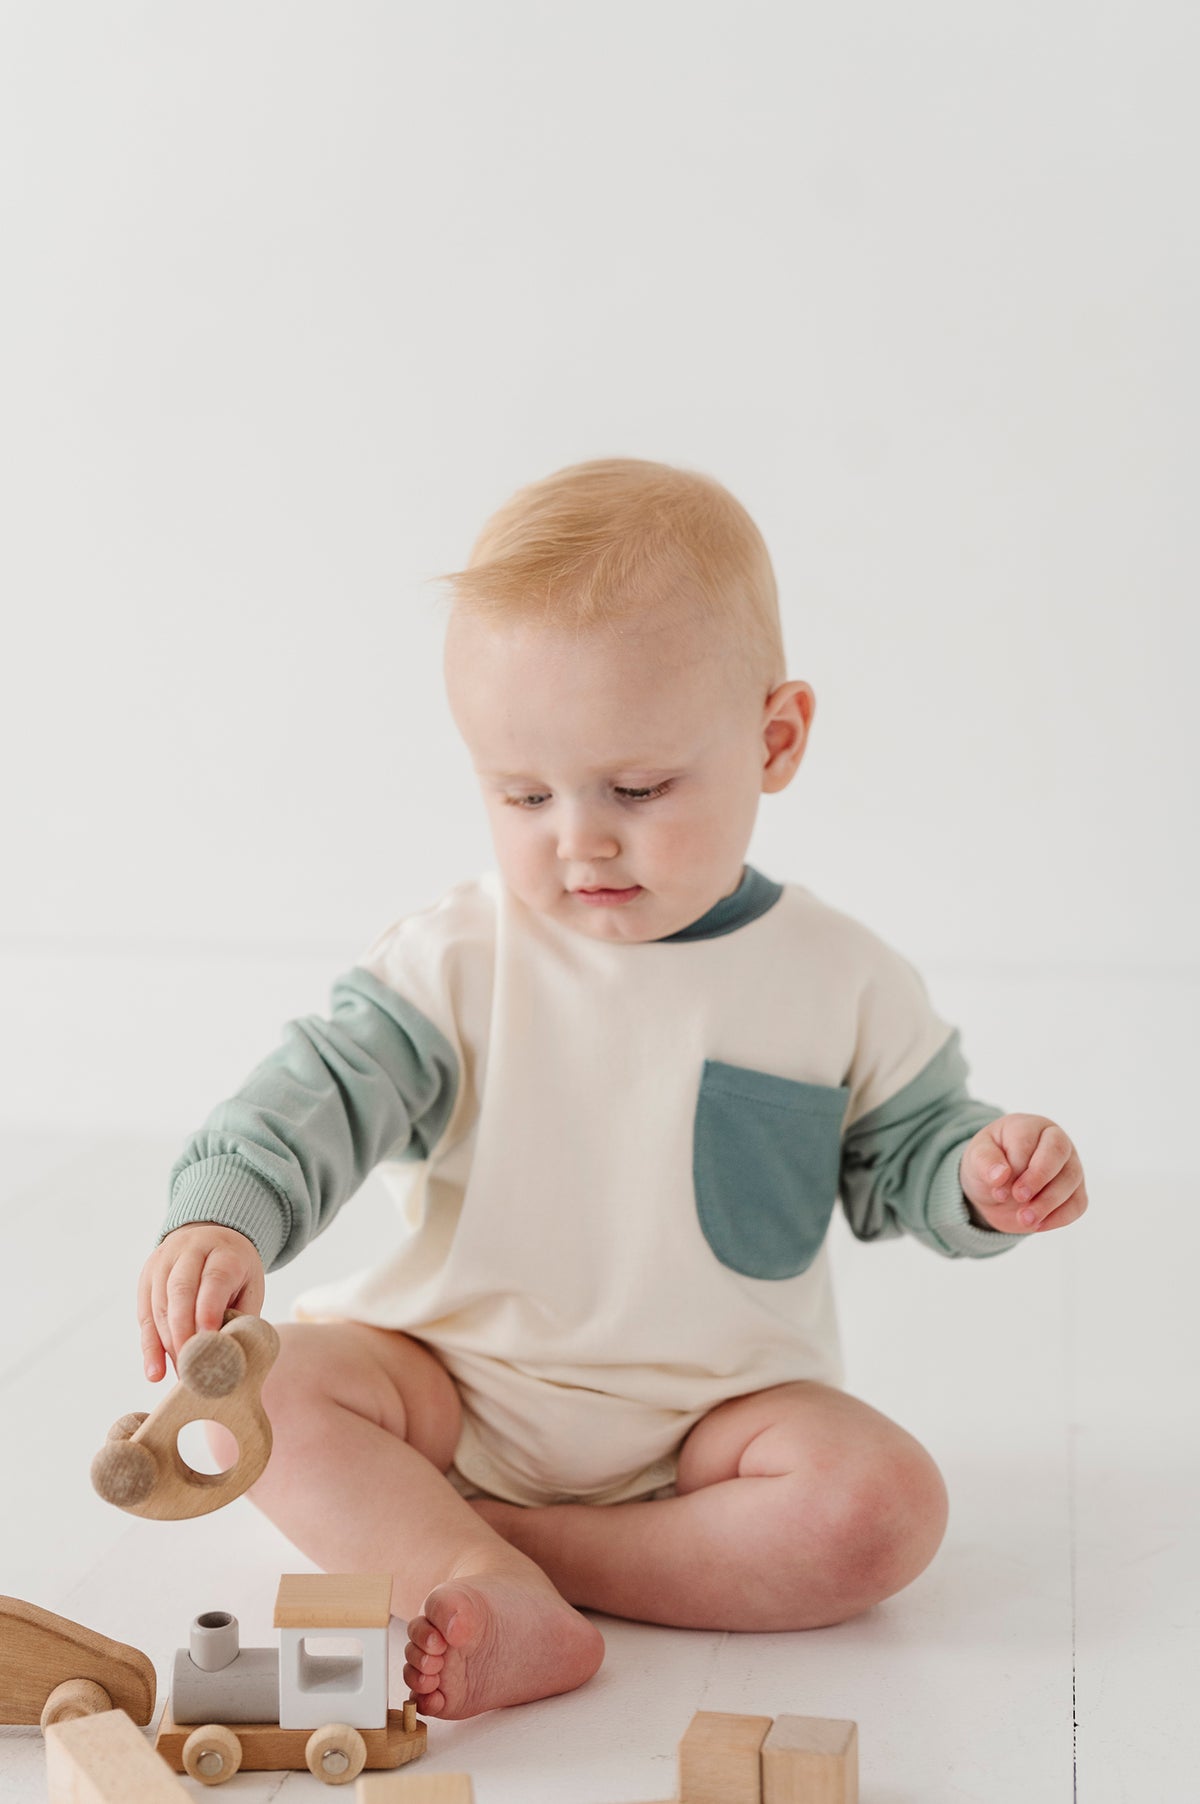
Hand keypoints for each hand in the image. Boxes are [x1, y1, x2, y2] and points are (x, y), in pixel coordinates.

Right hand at [137, 1223, 265, 1382]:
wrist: (211, 1236)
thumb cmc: (235, 1271)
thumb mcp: (250, 1286)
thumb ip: (243, 1317)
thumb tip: (232, 1358)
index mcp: (223, 1251)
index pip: (214, 1279)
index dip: (209, 1311)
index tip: (210, 1343)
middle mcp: (189, 1251)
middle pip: (180, 1292)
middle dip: (184, 1334)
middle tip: (194, 1369)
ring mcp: (163, 1262)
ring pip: (159, 1305)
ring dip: (168, 1345)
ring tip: (182, 1375)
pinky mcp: (146, 1277)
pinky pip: (144, 1315)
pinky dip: (149, 1346)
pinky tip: (155, 1371)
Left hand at [960, 1114, 1087, 1235]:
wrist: (995, 1186)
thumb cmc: (988, 1163)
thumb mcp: (976, 1157)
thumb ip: (985, 1161)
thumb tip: (1001, 1175)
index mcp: (1029, 1126)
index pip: (1029, 1140)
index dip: (1016, 1165)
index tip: (1000, 1188)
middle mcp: (1055, 1140)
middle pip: (1058, 1153)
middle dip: (1039, 1178)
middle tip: (1019, 1198)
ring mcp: (1070, 1165)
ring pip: (1071, 1179)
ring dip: (1048, 1202)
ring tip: (1024, 1219)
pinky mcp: (1075, 1191)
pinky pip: (1078, 1203)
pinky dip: (1060, 1217)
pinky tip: (1038, 1225)